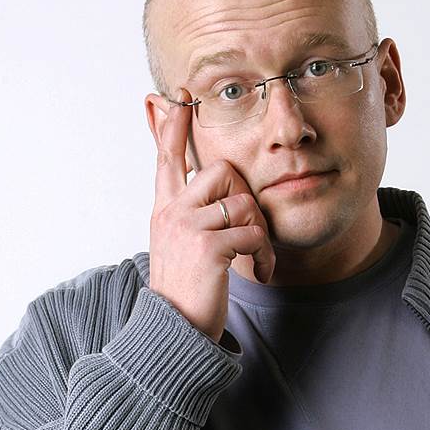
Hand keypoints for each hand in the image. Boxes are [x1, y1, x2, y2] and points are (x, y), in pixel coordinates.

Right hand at [148, 89, 275, 342]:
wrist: (174, 332)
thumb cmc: (186, 289)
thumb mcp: (180, 244)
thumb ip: (191, 213)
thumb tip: (208, 188)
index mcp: (165, 209)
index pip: (168, 157)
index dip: (174, 126)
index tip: (178, 96)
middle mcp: (171, 211)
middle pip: (223, 170)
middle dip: (247, 198)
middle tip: (250, 233)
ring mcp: (187, 226)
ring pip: (244, 201)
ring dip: (259, 232)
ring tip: (256, 259)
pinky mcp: (208, 246)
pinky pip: (253, 231)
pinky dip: (264, 253)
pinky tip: (260, 271)